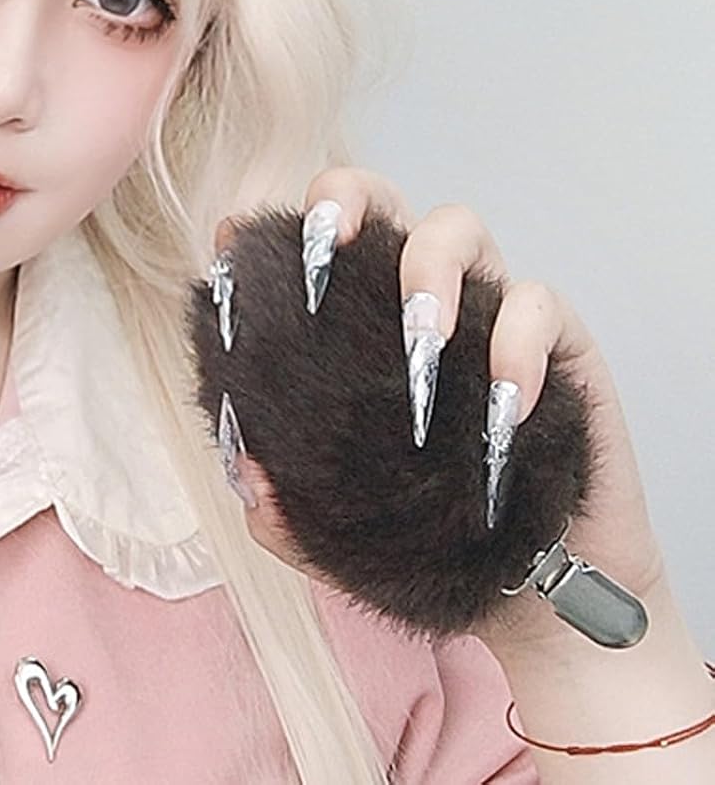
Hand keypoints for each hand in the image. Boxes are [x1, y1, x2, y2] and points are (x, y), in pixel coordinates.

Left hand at [217, 166, 665, 653]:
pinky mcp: (559, 344)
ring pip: (457, 227)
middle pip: (378, 197)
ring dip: (431, 265)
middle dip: (347, 197)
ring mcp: (484, 309)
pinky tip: (505, 400)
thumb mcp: (333, 535)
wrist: (534, 596)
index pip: (309, 245)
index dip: (272, 226)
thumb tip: (244, 471)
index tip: (234, 239)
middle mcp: (412, 295)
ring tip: (421, 336)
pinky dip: (519, 340)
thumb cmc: (425, 544)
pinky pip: (539, 303)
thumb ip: (279, 508)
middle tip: (328, 240)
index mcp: (352, 320)